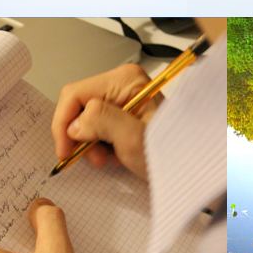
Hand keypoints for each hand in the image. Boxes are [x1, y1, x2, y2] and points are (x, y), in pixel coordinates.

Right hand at [51, 63, 159, 180]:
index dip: (64, 123)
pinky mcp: (125, 114)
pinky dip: (100, 144)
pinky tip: (113, 157)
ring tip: (105, 160)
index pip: (75, 94)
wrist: (188, 172)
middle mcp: (123, 84)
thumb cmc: (169, 156)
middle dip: (78, 134)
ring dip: (89, 142)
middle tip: (90, 158)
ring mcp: (124, 98)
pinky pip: (99, 126)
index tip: (64, 151)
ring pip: (86, 118)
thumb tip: (75, 124)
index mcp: (124, 80)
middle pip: (79, 105)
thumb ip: (99, 122)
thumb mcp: (131, 138)